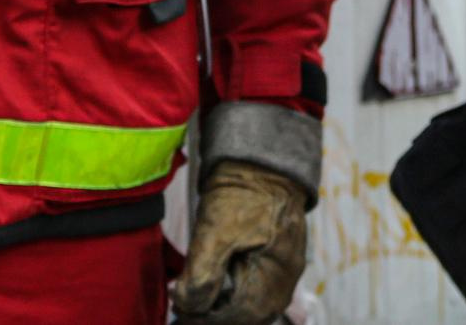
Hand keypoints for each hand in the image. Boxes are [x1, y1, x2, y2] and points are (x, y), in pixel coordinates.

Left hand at [172, 161, 309, 324]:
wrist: (261, 156)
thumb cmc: (240, 192)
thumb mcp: (214, 233)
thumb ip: (201, 277)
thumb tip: (188, 307)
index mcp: (275, 277)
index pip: (239, 318)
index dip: (205, 319)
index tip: (180, 310)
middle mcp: (285, 280)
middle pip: (249, 316)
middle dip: (214, 315)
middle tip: (185, 307)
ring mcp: (284, 270)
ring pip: (252, 305)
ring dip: (223, 306)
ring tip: (195, 296)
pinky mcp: (277, 258)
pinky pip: (256, 288)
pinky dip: (232, 292)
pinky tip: (213, 281)